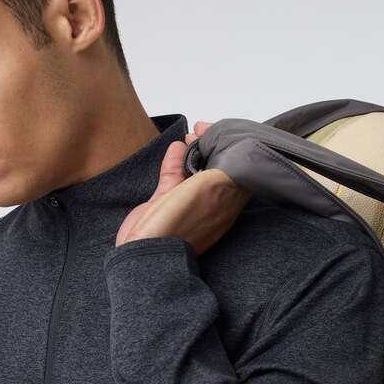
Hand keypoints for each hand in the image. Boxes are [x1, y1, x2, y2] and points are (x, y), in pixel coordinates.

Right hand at [115, 121, 253, 253]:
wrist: (143, 252)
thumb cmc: (179, 227)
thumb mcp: (212, 190)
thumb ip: (227, 170)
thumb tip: (235, 151)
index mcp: (227, 204)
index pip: (239, 170)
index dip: (234, 147)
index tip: (224, 131)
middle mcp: (211, 203)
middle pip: (218, 168)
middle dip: (213, 146)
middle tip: (202, 131)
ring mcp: (187, 203)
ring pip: (195, 170)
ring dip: (194, 151)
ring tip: (189, 136)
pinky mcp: (165, 203)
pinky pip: (174, 176)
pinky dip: (175, 160)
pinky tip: (175, 148)